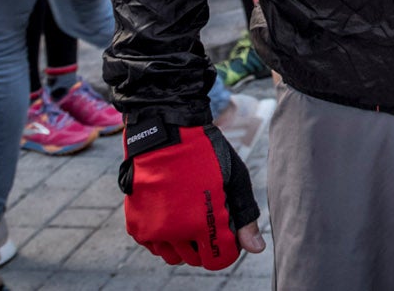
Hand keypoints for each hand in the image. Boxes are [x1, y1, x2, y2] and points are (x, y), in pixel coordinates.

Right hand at [119, 121, 264, 269]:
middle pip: (196, 260)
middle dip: (205, 245)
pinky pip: (154, 246)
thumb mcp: (235, 179)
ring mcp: (153, 231)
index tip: (227, 232)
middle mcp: (175, 233)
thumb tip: (257, 249)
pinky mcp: (136, 226)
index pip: (219, 260)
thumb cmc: (206, 154)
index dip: (227, 248)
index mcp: (202, 223)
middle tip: (206, 218)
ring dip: (183, 244)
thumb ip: (245, 217)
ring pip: (173, 257)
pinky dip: (163, 237)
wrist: (165, 133)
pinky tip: (171, 214)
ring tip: (188, 216)